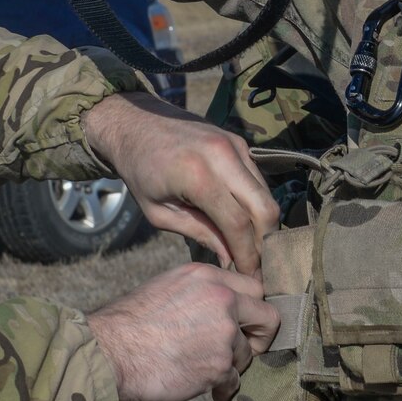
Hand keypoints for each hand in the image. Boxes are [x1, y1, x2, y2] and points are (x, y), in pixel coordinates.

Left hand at [82, 93, 278, 275]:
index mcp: (198, 175)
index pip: (238, 223)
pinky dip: (255, 202)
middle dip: (265, 242)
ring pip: (266, 193)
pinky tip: (242, 220)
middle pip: (265, 208)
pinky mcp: (239, 142)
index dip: (248, 254)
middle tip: (256, 264)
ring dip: (262, 223)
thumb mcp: (159, 213)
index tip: (250, 277)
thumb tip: (230, 258)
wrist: (135, 123)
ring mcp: (235, 145)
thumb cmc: (139, 171)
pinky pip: (258, 179)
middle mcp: (223, 156)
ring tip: (249, 246)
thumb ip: (199, 234)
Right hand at [87, 262, 278, 400]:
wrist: (112, 353)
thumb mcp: (169, 287)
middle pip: (267, 317)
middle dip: (258, 338)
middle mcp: (221, 298)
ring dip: (230, 366)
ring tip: (207, 372)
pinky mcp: (220, 365)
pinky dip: (222, 388)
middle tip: (242, 350)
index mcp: (207, 276)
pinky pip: (234, 380)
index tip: (244, 325)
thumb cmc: (132, 324)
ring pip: (247, 354)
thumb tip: (226, 305)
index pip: (253, 287)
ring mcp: (223, 332)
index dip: (251, 310)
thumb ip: (202, 292)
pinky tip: (207, 389)